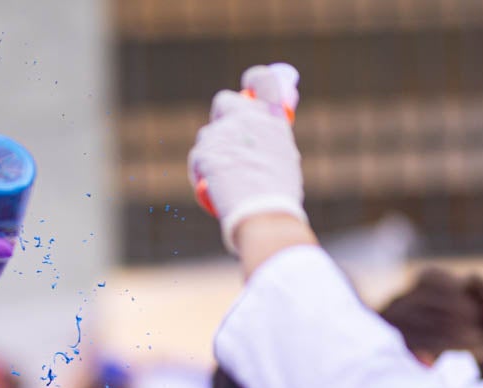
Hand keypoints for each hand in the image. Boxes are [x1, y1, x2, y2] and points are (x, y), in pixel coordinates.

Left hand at [187, 64, 306, 252]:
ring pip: (207, 135)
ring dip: (211, 150)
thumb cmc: (278, 195)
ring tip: (224, 176)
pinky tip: (210, 185)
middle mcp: (247, 119)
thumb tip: (261, 136)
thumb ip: (270, 139)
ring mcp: (224, 134)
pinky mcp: (205, 153)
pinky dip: (200, 170)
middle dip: (222, 117)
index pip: (263, 80)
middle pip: (224, 101)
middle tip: (226, 138)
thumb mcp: (285, 158)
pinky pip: (197, 157)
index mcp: (272, 118)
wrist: (263, 214)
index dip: (254, 79)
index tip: (248, 85)